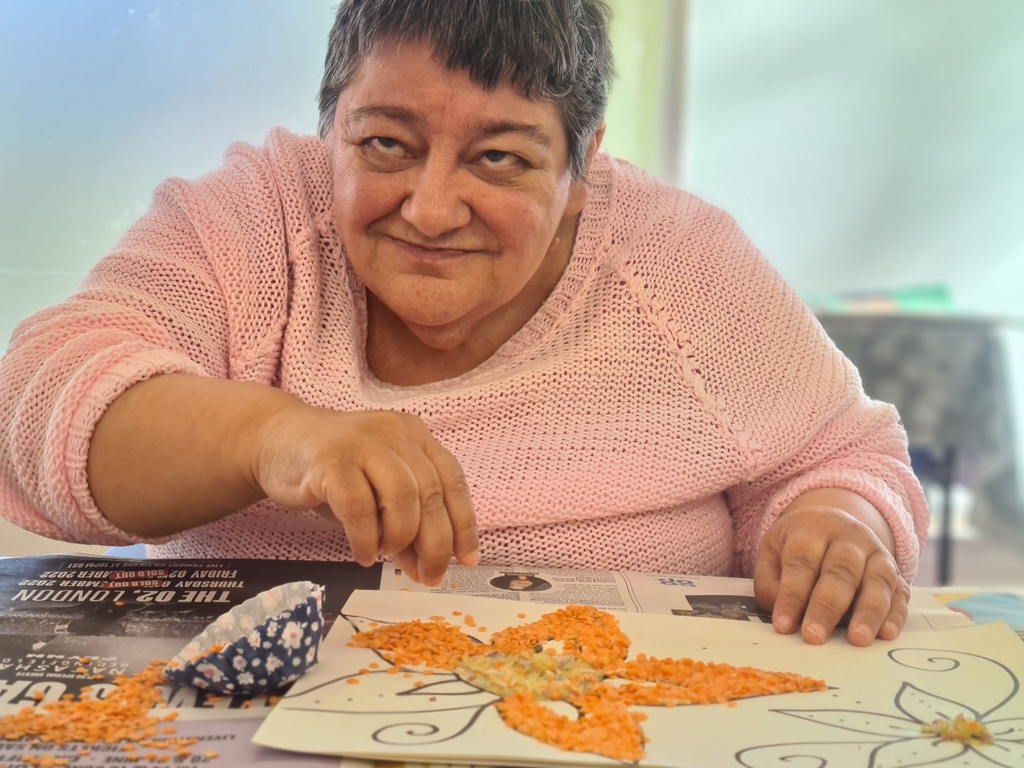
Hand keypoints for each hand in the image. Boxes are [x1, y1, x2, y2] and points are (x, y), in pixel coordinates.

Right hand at [251, 402, 478, 585]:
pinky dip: (366, 538)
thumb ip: (404, 523)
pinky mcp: (331, 458)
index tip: (467, 561)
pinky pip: (359, 506)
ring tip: (386, 554)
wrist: (275, 441)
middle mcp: (395, 433)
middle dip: (435, 544)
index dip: (464, 524)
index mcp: (415, 436)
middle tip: (428, 577)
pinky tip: (363, 555)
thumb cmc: (333, 473)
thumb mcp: (376, 495)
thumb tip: (425, 567)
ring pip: (403, 497)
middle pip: (431, 494)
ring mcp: (364, 442)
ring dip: (400, 537)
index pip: (453, 481)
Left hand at [754, 501, 909, 646]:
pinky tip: (886, 634)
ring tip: (857, 640)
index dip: (792, 596)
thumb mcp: (772, 552)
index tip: (783, 626)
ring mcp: (877, 553)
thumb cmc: (796, 545)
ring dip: (868, 613)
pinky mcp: (896, 573)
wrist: (832, 523)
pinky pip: (901, 593)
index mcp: (813, 529)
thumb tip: (783, 618)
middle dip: (827, 607)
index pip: (801, 563)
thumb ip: (771, 583)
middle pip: (840, 572)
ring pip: (877, 582)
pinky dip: (896, 614)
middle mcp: (849, 538)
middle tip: (814, 637)